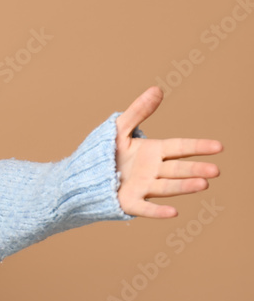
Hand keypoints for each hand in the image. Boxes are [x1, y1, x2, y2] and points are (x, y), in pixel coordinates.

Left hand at [115, 86, 222, 218]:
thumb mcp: (119, 128)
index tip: (219, 146)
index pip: (179, 148)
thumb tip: (157, 89)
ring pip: (166, 187)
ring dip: (183, 186)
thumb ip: (138, 111)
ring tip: (203, 184)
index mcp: (152, 152)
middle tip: (215, 171)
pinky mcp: (128, 202)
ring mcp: (142, 187)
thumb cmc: (105, 151)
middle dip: (196, 170)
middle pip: (177, 169)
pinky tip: (173, 212)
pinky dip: (157, 211)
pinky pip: (144, 208)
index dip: (198, 147)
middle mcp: (152, 171)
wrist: (82, 174)